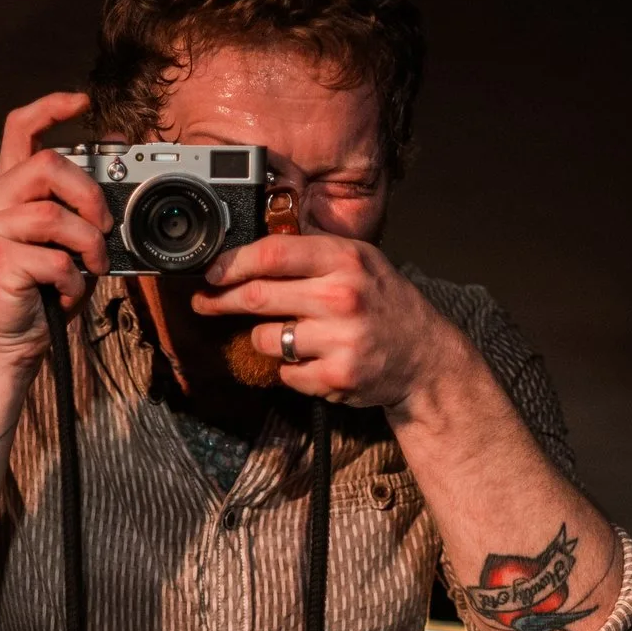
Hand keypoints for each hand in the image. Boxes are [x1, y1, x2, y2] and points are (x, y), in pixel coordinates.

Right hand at [0, 92, 112, 370]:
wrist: (9, 344)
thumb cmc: (38, 294)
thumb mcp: (64, 243)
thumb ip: (78, 209)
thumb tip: (118, 175)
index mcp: (2, 190)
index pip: (19, 130)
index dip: (50, 108)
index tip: (81, 102)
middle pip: (47, 166)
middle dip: (89, 195)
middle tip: (104, 227)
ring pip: (54, 215)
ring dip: (88, 245)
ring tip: (92, 267)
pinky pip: (53, 257)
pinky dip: (73, 278)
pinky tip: (67, 291)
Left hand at [190, 234, 478, 413]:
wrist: (425, 357)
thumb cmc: (384, 304)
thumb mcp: (358, 262)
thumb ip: (311, 254)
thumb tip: (248, 253)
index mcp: (345, 259)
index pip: (272, 254)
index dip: (232, 263)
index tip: (211, 272)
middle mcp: (342, 296)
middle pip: (257, 297)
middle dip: (222, 301)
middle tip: (206, 304)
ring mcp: (339, 339)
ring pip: (265, 339)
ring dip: (266, 338)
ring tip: (291, 336)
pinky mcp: (335, 377)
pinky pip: (285, 373)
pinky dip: (290, 369)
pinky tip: (315, 360)